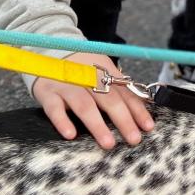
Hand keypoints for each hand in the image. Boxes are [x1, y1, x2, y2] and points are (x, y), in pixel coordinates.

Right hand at [32, 53, 154, 148]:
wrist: (46, 50)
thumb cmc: (80, 68)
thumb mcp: (101, 71)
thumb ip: (118, 87)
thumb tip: (141, 110)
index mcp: (103, 70)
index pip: (124, 91)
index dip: (137, 109)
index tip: (148, 127)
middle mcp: (86, 76)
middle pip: (108, 98)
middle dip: (123, 120)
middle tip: (134, 139)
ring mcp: (66, 84)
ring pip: (84, 105)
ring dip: (97, 125)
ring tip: (108, 143)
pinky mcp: (47, 92)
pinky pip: (54, 108)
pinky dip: (62, 121)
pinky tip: (71, 135)